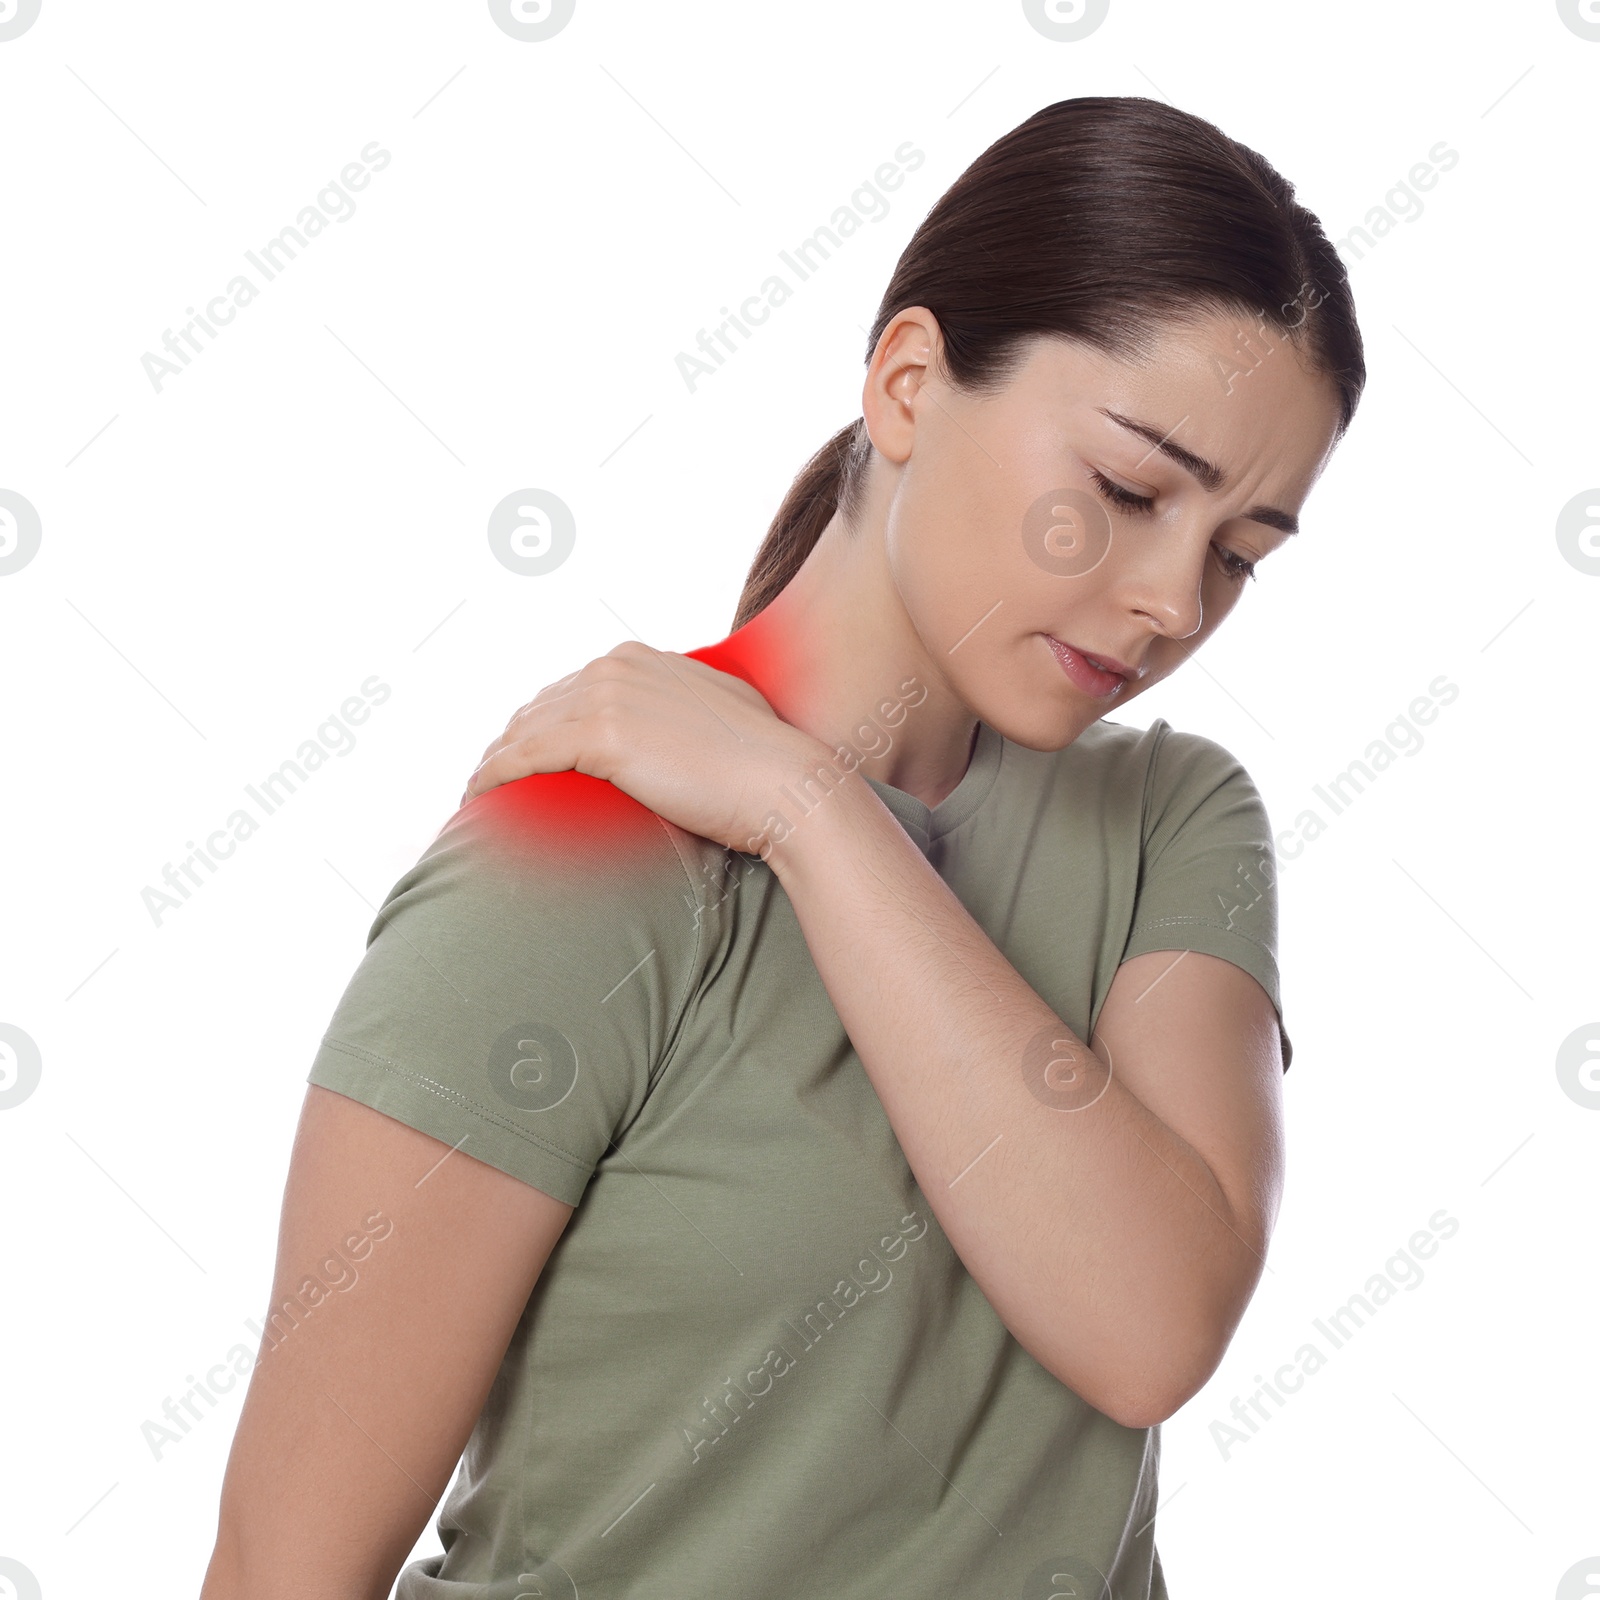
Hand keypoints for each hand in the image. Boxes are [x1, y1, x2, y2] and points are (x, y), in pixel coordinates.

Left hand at [459, 640, 828, 854]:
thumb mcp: (718, 710)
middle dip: (509, 743)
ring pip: (524, 731)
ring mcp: (606, 697)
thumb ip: (684, 704)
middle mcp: (615, 667)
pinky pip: (527, 757)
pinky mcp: (601, 736)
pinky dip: (496, 776)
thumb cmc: (761, 762)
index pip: (567, 690)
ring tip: (478, 794)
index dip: (538, 723)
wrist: (782, 782)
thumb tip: (676, 726)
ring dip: (493, 762)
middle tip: (489, 780)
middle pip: (537, 707)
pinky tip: (480, 795)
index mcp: (638, 659)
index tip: (523, 754)